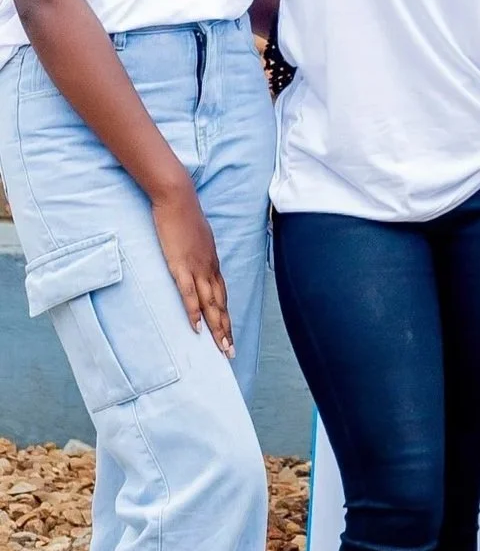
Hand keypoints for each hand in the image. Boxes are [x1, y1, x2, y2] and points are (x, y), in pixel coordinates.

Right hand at [150, 182, 234, 357]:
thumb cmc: (184, 215)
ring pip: (210, 304)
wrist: (178, 197)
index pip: (222, 296)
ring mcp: (196, 267)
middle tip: (231, 353)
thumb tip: (197, 260)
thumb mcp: (196, 237)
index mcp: (212, 262)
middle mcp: (209, 268)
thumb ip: (198, 252)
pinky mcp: (180, 265)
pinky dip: (194, 311)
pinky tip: (197, 327)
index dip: (226, 316)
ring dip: (216, 328)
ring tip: (220, 349)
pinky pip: (189, 293)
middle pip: (221, 305)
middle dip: (226, 330)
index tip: (229, 335)